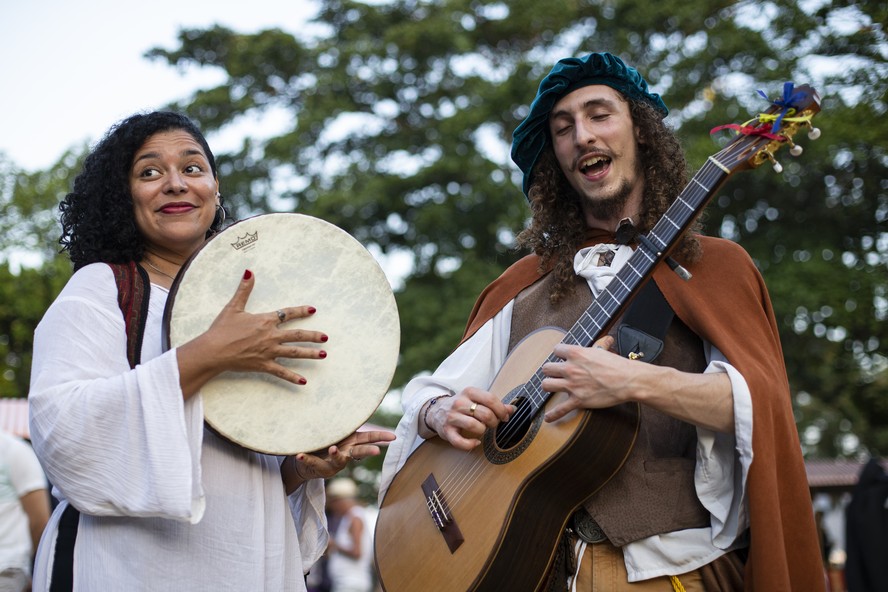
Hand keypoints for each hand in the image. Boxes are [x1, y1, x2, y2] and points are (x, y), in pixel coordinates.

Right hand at [177, 269, 328, 396]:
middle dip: (313, 336)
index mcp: (265, 321)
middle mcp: (270, 336)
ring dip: (310, 354)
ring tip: (324, 355)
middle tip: (326, 337)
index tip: (313, 310)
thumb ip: (244, 290)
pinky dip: (292, 377)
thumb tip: (249, 272)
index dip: (301, 311)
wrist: (213, 350)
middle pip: (297, 335)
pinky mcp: (263, 365)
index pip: (287, 314)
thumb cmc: (221, 329)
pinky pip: (281, 372)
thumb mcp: (233, 307)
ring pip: (294, 353)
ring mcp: (268, 351)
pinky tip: (304, 381)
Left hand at [283, 430, 395, 492]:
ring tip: (333, 449)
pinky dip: (307, 458)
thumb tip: (356, 397)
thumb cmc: (324, 440)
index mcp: (352, 442)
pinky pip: (313, 462)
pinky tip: (301, 454)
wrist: (304, 459)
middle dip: (368, 451)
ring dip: (337, 455)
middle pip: (360, 452)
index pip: (369, 438)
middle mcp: (346, 453)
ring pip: (338, 460)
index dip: (382, 437)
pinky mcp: (319, 468)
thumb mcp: (335, 429)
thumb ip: (345, 420)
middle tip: (377, 451)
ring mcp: (334, 462)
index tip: (394, 437)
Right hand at [425, 387, 514, 450]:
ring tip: (482, 429)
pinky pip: (460, 442)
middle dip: (494, 422)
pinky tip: (476, 442)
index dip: (501, 410)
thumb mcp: (476, 399)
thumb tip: (512, 409)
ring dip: (483, 430)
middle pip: (485, 414)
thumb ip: (494, 404)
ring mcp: (452, 417)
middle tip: (493, 424)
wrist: (436, 411)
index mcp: (469, 392)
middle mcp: (459, 403)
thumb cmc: (461, 405)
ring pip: (474, 426)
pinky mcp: (446, 431)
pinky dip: (470, 445)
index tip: (505, 417)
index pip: (490, 399)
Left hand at [540, 335, 636, 421]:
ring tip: (553, 387)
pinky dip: (553, 414)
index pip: (556, 350)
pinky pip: (560, 409)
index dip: (559, 354)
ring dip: (549, 386)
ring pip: (546, 385)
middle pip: (546, 368)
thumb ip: (601, 344)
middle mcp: (570, 368)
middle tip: (556, 374)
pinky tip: (548, 417)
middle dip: (551, 371)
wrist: (628, 380)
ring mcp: (572, 385)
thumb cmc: (617, 365)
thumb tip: (607, 339)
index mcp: (576, 353)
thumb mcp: (604, 351)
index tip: (563, 359)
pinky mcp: (578, 400)